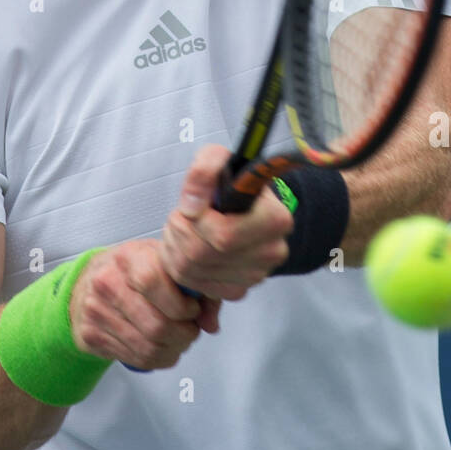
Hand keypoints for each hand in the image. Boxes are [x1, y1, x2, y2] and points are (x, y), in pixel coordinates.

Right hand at [69, 238, 220, 371]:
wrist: (86, 283)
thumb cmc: (131, 271)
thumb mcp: (162, 262)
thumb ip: (194, 287)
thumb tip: (210, 322)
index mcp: (128, 258)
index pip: (153, 282)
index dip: (180, 304)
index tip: (192, 308)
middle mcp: (107, 283)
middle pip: (156, 325)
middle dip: (185, 334)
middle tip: (191, 329)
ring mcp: (96, 312)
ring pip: (148, 347)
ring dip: (174, 349)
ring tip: (180, 339)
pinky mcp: (92, 336)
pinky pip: (136, 359)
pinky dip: (159, 359)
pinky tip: (163, 348)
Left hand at [161, 142, 293, 300]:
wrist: (247, 205)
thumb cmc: (233, 184)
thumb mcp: (219, 160)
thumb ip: (205, 169)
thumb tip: (192, 207)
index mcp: (275, 219)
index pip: (223, 234)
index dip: (195, 221)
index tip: (191, 205)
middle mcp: (271, 252)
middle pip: (202, 254)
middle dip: (179, 232)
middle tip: (180, 216)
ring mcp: (256, 275)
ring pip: (193, 272)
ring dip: (175, 248)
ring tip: (182, 229)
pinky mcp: (239, 289)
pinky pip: (195, 285)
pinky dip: (182, 267)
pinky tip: (188, 248)